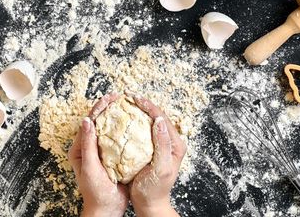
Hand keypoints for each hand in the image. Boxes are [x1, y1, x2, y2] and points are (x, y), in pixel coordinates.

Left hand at [68, 93, 127, 216]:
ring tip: (127, 105)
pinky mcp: (111, 158)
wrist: (106, 210)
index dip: (99, 108)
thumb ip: (88, 144)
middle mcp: (89, 148)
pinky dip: (124, 130)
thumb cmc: (95, 192)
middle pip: (98, 122)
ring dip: (116, 117)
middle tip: (120, 96)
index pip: (89, 122)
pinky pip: (117, 140)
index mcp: (79, 148)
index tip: (110, 97)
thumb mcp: (90, 167)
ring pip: (108, 129)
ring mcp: (101, 152)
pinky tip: (135, 124)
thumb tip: (87, 120)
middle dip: (108, 108)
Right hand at [127, 93, 185, 216]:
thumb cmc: (155, 189)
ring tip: (125, 103)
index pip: (162, 118)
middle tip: (127, 95)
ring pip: (149, 122)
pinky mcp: (150, 149)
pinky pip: (143, 131)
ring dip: (138, 111)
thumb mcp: (161, 167)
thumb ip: (162, 144)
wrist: (150, 204)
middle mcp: (169, 142)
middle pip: (156, 116)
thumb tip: (160, 121)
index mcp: (176, 144)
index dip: (149, 106)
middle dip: (143, 104)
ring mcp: (160, 145)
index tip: (135, 98)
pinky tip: (124, 119)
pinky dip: (134, 122)